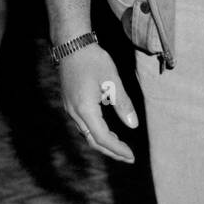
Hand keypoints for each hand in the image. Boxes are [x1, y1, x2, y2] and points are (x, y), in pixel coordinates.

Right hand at [58, 43, 137, 163]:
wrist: (71, 45)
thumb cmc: (93, 60)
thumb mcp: (112, 80)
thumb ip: (123, 104)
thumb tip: (133, 125)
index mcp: (85, 109)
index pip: (102, 137)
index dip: (118, 149)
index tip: (131, 156)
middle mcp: (74, 113)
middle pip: (93, 140)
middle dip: (111, 151)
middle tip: (128, 158)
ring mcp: (70, 109)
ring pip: (87, 134)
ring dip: (104, 143)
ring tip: (121, 148)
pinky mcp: (70, 104)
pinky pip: (84, 126)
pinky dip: (97, 133)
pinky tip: (108, 132)